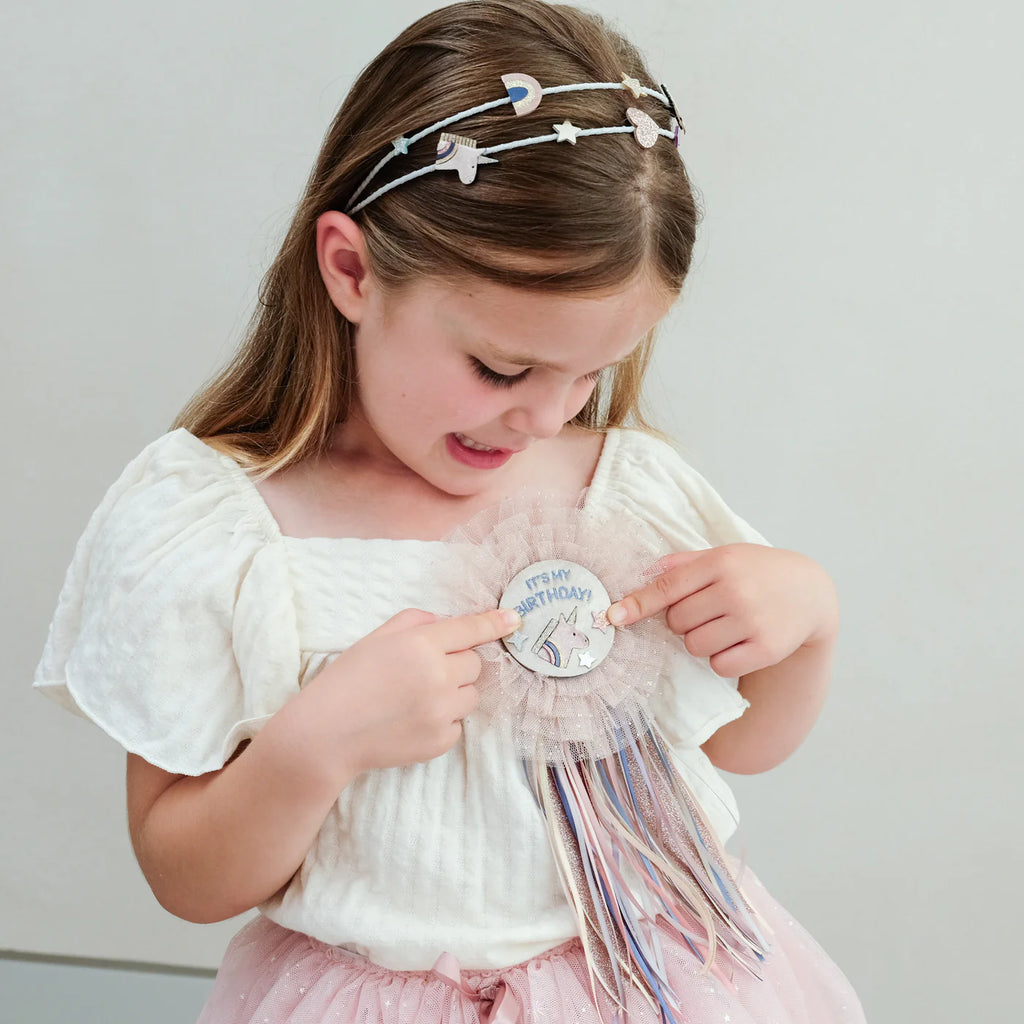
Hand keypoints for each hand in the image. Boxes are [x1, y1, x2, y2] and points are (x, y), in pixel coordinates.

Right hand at [309, 607, 520, 773]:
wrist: (327, 734)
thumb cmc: (348, 680)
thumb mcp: (377, 637)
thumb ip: (417, 622)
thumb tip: (447, 624)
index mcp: (421, 645)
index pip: (471, 630)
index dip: (495, 623)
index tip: (514, 619)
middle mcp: (438, 677)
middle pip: (475, 664)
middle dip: (458, 664)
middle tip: (426, 671)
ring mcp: (442, 712)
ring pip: (471, 695)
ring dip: (454, 692)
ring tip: (418, 697)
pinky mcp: (441, 742)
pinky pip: (458, 724)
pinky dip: (443, 720)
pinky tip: (413, 719)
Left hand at [606, 544, 837, 678]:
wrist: (811, 592)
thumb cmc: (757, 572)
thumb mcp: (726, 556)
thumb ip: (685, 563)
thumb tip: (645, 571)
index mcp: (721, 563)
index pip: (668, 587)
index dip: (638, 603)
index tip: (614, 616)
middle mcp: (735, 590)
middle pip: (677, 622)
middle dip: (683, 622)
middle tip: (707, 611)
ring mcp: (751, 621)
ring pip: (695, 646)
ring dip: (701, 641)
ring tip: (724, 626)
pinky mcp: (766, 649)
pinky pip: (719, 665)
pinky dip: (722, 659)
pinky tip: (739, 643)